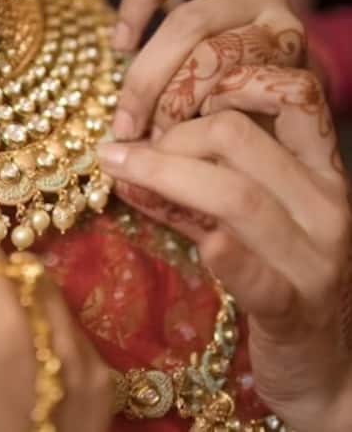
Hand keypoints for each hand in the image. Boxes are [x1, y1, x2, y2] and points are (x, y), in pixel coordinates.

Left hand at [98, 66, 351, 431]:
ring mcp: (315, 259)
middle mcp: (324, 204)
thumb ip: (197, 190)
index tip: (166, 99)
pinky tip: (192, 243)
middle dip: (167, 135)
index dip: (222, 79)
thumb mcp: (246, 224)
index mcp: (318, 172)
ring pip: (238, 197)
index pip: (289, 92)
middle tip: (124, 150)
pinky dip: (223, 256)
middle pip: (238, 136)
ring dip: (163, 175)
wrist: (328, 366)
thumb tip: (127, 156)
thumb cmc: (281, 280)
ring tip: (118, 168)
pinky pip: (258, 277)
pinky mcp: (295, 312)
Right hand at [112, 0, 304, 139]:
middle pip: (192, 23)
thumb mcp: (245, 128)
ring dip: (139, 5)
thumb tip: (141, 154)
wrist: (281, 79)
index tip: (142, 144)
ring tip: (120, 46)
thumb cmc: (256, 109)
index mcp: (280, 42)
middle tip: (124, 121)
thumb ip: (205, 135)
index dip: (171, 107)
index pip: (216, 65)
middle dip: (147, 78)